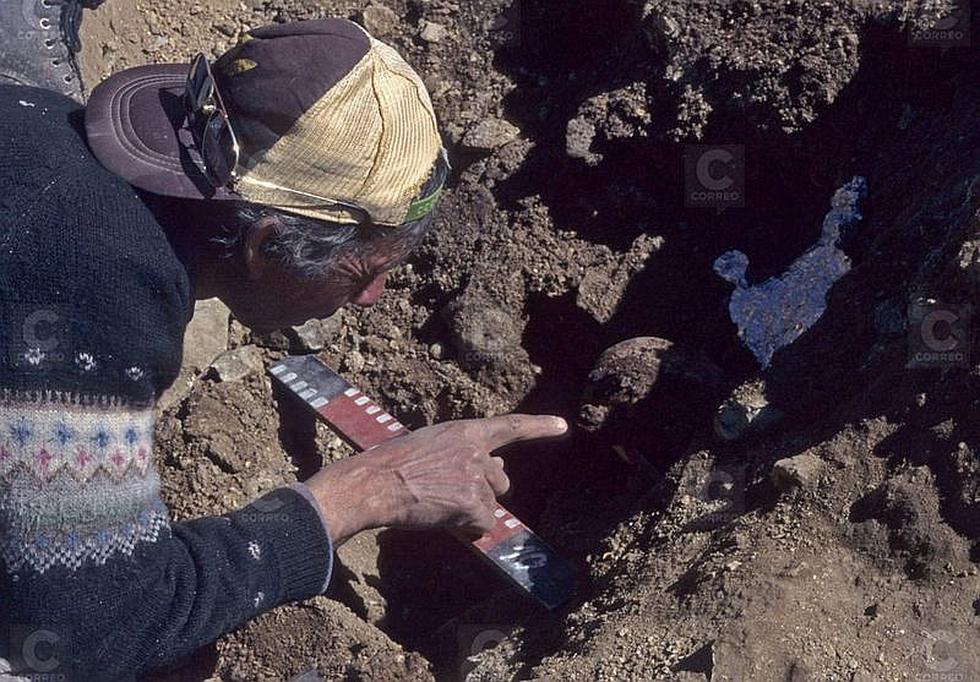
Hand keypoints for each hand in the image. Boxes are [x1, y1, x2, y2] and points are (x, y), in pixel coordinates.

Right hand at [305, 415, 567, 544]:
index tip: (562, 426)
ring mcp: (477, 476)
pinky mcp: (474, 502)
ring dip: (471, 512)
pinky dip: (466, 530)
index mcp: (465, 431)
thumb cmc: (392, 466)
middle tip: (449, 497)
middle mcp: (476, 451)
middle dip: (484, 494)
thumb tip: (498, 469)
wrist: (375, 483)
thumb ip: (463, 454)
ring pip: (490, 506)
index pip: (510, 426)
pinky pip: (483, 525)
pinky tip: (441, 518)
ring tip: (436, 505)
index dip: (539, 426)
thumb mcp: (431, 446)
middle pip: (501, 481)